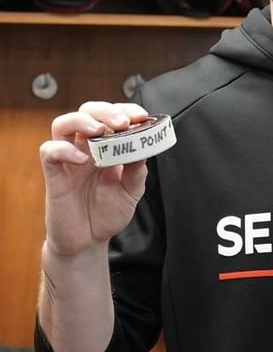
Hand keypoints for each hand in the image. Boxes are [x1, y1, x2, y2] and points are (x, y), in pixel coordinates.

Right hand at [39, 101, 149, 257]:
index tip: (141, 116)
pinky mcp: (54, 175)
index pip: (111, 116)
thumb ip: (137, 169)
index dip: (125, 110)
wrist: (88, 241)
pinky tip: (82, 159)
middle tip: (122, 123)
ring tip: (99, 131)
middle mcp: (86, 147)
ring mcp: (68, 159)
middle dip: (105, 111)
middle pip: (86, 111)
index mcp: (106, 146)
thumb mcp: (132, 190)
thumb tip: (144, 145)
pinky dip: (64, 150)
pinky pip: (49, 152)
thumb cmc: (108, 212)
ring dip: (82, 120)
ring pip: (63, 124)